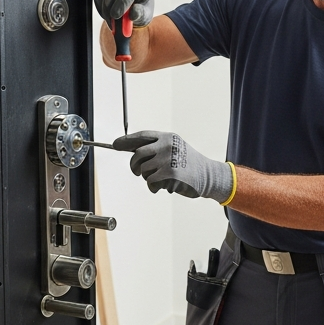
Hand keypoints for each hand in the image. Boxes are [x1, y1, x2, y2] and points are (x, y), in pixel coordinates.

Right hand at [92, 0, 153, 26]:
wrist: (133, 4)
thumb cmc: (140, 9)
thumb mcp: (145, 15)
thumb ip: (141, 14)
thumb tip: (134, 13)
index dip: (122, 2)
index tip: (116, 16)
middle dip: (109, 1)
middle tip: (109, 17)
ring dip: (102, 4)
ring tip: (107, 17)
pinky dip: (97, 1)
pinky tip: (103, 11)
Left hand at [113, 130, 232, 202]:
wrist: (208, 175)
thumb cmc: (189, 164)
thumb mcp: (175, 149)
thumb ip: (157, 148)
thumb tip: (132, 151)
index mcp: (167, 137)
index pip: (142, 136)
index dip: (126, 141)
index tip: (115, 145)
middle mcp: (167, 145)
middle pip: (137, 155)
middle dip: (134, 166)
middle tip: (137, 172)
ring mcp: (168, 159)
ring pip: (143, 170)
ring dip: (147, 178)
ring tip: (159, 179)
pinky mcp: (169, 173)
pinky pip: (150, 182)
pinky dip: (153, 187)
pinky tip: (162, 186)